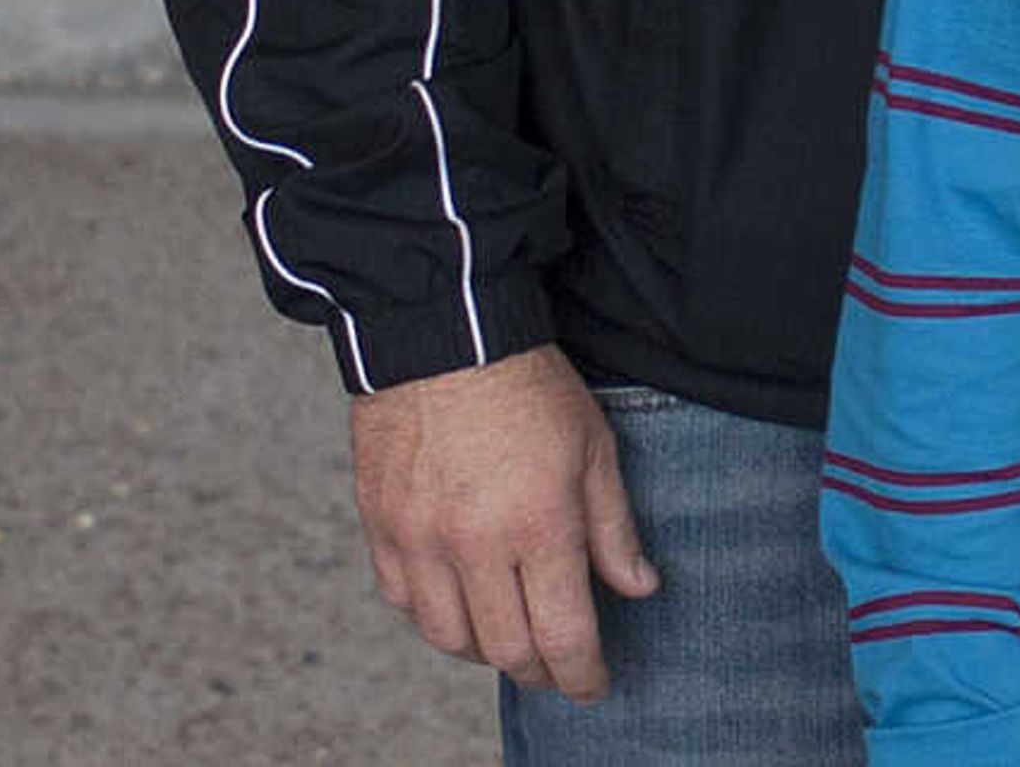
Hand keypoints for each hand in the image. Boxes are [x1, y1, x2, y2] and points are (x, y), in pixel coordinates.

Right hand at [347, 346, 656, 702]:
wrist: (444, 335)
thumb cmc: (528, 386)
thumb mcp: (594, 447)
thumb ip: (613, 527)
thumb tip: (638, 587)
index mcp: (537, 523)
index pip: (563, 633)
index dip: (582, 673)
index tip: (594, 684)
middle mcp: (473, 544)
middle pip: (506, 649)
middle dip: (539, 670)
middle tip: (558, 667)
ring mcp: (420, 540)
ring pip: (450, 637)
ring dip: (486, 650)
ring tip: (512, 638)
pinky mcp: (381, 529)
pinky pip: (404, 603)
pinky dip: (435, 617)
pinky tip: (461, 604)